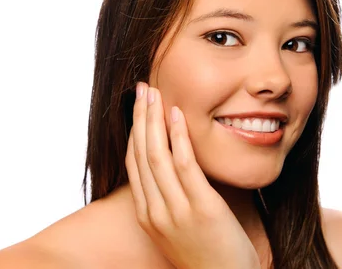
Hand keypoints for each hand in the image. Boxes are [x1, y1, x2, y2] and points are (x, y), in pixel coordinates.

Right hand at [125, 82, 260, 268]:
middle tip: (142, 89)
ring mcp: (176, 211)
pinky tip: (177, 115)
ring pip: (157, 156)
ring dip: (153, 120)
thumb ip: (170, 200)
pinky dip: (178, 137)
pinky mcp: (201, 209)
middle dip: (140, 118)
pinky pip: (185, 165)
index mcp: (147, 215)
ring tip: (154, 93)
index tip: (137, 107)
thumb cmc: (207, 256)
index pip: (134, 164)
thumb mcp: (179, 229)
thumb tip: (174, 168)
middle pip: (141, 154)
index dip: (134, 132)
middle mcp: (155, 211)